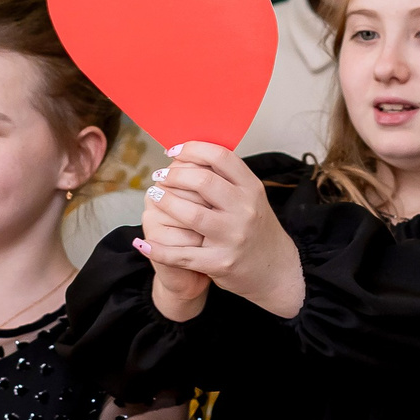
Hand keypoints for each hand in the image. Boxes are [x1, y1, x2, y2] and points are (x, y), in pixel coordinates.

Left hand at [134, 143, 304, 317]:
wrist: (276, 270)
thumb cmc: (255, 229)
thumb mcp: (251, 198)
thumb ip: (226, 177)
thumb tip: (190, 152)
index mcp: (252, 188)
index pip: (221, 157)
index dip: (192, 149)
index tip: (174, 152)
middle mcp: (245, 210)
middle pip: (203, 181)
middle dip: (174, 176)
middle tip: (159, 176)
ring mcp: (233, 238)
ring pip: (190, 214)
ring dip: (165, 202)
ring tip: (154, 196)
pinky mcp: (221, 263)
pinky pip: (182, 255)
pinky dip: (158, 249)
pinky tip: (143, 243)